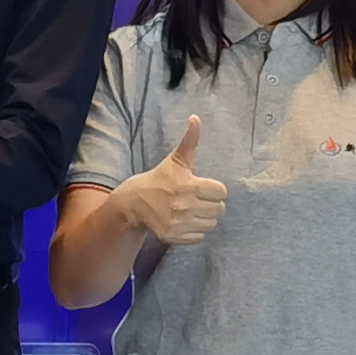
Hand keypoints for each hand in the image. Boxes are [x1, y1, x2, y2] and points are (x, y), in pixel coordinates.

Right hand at [118, 115, 227, 248]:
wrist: (134, 202)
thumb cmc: (160, 178)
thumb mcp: (176, 160)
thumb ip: (190, 140)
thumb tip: (196, 118)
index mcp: (188, 184)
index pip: (221, 192)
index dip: (215, 189)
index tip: (204, 187)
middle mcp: (184, 204)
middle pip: (219, 209)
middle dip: (212, 204)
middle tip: (200, 199)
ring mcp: (178, 222)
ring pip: (211, 224)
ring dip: (206, 218)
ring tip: (194, 210)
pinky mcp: (173, 236)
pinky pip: (200, 236)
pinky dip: (196, 230)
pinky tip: (186, 221)